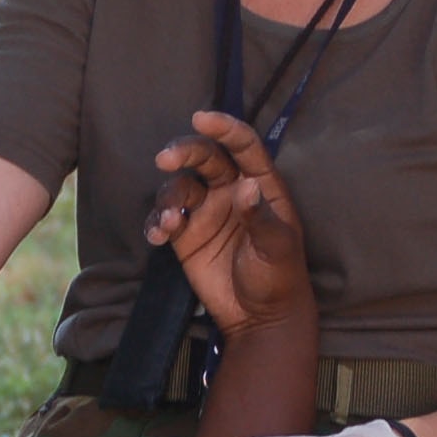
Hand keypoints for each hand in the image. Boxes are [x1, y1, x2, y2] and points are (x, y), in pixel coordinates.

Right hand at [147, 112, 305, 336]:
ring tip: (170, 222)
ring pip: (179, 187)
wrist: (259, 318)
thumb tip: (244, 186)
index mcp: (259, 185)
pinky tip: (158, 236)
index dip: (224, 128)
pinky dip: (156, 223)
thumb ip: (260, 217)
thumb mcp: (277, 248)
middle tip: (165, 159)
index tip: (202, 118)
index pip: (243, 146)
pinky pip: (164, 219)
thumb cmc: (280, 278)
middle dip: (184, 152)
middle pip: (204, 158)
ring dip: (167, 198)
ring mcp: (206, 212)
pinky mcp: (185, 236)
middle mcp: (230, 191)